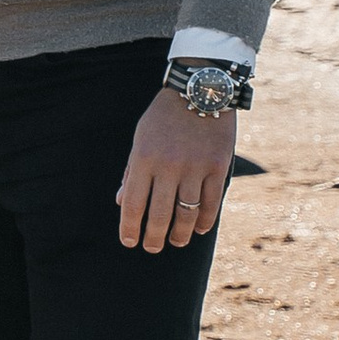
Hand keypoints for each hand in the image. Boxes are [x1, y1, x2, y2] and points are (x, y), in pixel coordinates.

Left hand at [116, 91, 233, 252]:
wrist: (200, 90)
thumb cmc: (164, 117)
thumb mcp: (140, 138)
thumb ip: (132, 171)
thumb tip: (121, 203)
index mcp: (143, 157)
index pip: (132, 202)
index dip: (129, 227)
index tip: (128, 242)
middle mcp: (168, 165)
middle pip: (159, 214)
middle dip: (154, 238)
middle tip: (152, 248)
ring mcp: (195, 167)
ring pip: (186, 214)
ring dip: (180, 234)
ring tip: (175, 242)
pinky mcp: (217, 167)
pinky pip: (211, 203)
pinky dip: (204, 221)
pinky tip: (198, 230)